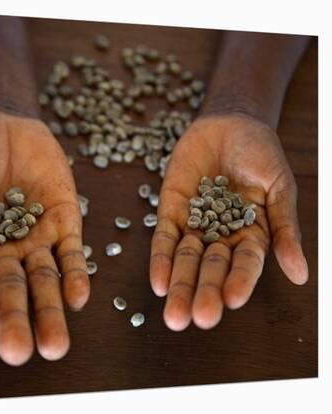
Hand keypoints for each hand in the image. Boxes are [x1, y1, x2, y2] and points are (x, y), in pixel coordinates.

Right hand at [0, 110, 89, 364]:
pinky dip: (75, 275)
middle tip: (19, 352)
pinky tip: (78, 298)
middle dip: (15, 320)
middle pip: (9, 291)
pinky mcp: (64, 223)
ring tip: (55, 345)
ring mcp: (34, 239)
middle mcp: (0, 252)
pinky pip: (70, 254)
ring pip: (43, 281)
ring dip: (50, 312)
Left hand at [150, 113, 307, 329]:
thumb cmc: (261, 154)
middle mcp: (222, 236)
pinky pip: (163, 238)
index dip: (239, 281)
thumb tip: (300, 274)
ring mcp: (194, 224)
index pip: (245, 264)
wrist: (229, 123)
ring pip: (185, 260)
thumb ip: (284, 228)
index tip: (232, 301)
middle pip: (212, 269)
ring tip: (173, 315)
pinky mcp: (171, 210)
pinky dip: (160, 259)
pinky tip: (157, 282)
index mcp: (252, 234)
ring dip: (179, 285)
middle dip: (204, 292)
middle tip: (195, 318)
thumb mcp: (279, 188)